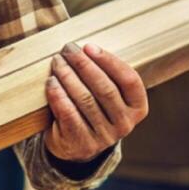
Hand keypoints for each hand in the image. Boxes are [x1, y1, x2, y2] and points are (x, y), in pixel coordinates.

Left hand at [44, 41, 148, 162]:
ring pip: (85, 100)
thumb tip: (83, 47)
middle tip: (68, 49)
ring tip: (57, 62)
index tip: (89, 46)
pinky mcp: (82, 143)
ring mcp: (104, 136)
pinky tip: (51, 82)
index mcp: (137, 107)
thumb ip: (104, 72)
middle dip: (84, 65)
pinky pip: (69, 114)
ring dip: (68, 76)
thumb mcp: (106, 93)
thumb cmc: (91, 107)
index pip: (129, 80)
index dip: (110, 61)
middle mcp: (125, 124)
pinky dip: (58, 95)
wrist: (75, 143)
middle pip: (105, 89)